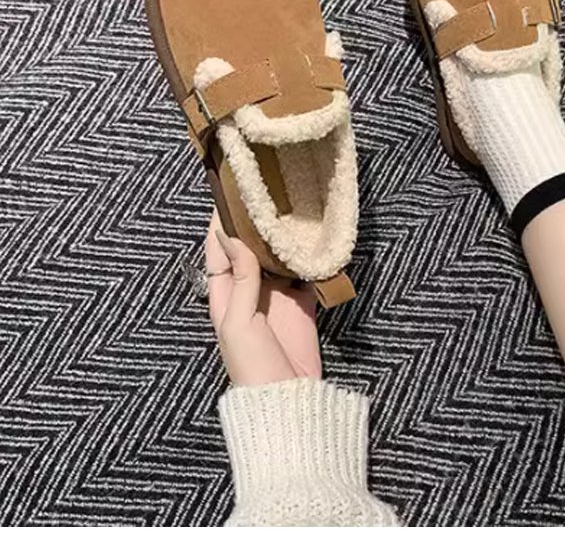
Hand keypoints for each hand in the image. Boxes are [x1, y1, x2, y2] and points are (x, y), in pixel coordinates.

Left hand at [206, 209, 321, 385]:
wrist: (289, 402)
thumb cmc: (252, 368)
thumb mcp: (239, 322)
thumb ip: (241, 280)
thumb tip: (232, 238)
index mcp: (225, 296)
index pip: (219, 251)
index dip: (222, 223)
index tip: (230, 193)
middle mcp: (250, 293)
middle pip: (251, 249)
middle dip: (256, 224)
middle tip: (268, 193)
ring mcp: (277, 299)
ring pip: (279, 258)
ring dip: (283, 239)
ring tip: (292, 210)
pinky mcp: (301, 306)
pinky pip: (305, 275)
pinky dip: (309, 260)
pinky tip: (315, 242)